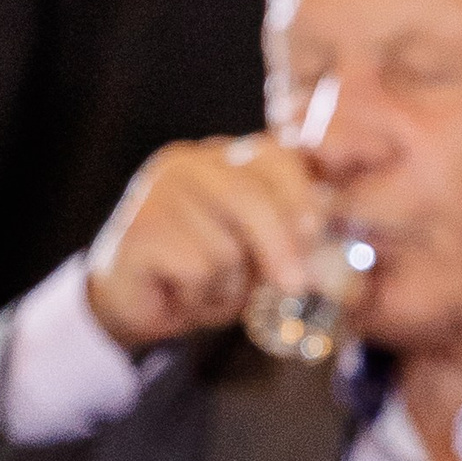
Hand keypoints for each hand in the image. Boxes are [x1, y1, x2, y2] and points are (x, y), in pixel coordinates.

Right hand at [83, 135, 331, 356]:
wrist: (130, 305)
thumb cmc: (200, 273)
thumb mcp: (253, 250)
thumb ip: (288, 235)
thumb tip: (331, 247)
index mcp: (219, 157)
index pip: (274, 155)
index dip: (301, 195)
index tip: (316, 232)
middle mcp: (186, 163)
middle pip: (251, 198)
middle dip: (280, 246)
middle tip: (295, 286)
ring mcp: (156, 193)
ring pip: (226, 245)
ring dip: (228, 284)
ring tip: (207, 290)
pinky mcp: (140, 230)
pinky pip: (198, 269)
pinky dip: (200, 295)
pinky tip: (181, 294)